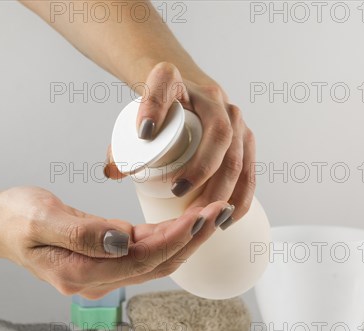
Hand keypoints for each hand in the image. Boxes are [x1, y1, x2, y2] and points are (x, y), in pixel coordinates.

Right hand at [0, 186, 228, 297]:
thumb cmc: (14, 218)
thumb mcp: (40, 219)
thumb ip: (81, 234)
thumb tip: (123, 241)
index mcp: (81, 272)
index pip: (142, 259)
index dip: (176, 239)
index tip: (202, 215)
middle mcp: (97, 280)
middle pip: (158, 264)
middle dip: (193, 239)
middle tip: (222, 211)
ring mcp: (103, 272)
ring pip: (156, 259)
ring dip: (186, 238)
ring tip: (213, 214)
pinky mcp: (106, 258)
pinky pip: (144, 251)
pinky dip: (168, 236)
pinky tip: (186, 221)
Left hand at [104, 62, 255, 229]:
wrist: (184, 94)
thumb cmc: (158, 112)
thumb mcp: (137, 117)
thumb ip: (121, 143)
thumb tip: (114, 172)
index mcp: (179, 81)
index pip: (164, 84)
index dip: (154, 106)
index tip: (143, 133)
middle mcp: (213, 97)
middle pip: (218, 135)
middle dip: (202, 168)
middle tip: (177, 192)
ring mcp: (234, 119)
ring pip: (237, 156)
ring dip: (223, 190)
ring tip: (202, 213)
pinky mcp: (245, 139)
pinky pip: (249, 170)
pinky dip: (241, 196)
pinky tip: (228, 217)